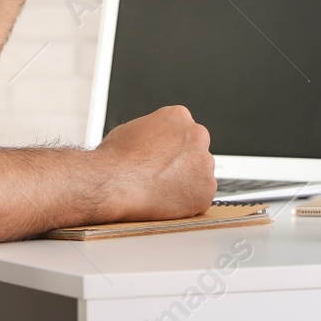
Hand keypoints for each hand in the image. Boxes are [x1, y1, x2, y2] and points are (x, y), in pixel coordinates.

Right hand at [93, 105, 214, 221]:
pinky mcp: (206, 190)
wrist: (114, 183)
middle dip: (183, 165)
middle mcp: (197, 136)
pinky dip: (187, 204)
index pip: (184, 132)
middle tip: (162, 177)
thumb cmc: (116, 159)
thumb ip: (151, 133)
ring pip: (200, 176)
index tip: (163, 159)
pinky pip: (200, 198)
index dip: (171, 149)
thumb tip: (150, 142)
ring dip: (186, 184)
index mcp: (179, 116)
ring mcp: (205, 164)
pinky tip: (166, 202)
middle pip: (196, 152)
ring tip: (159, 191)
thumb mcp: (131, 130)